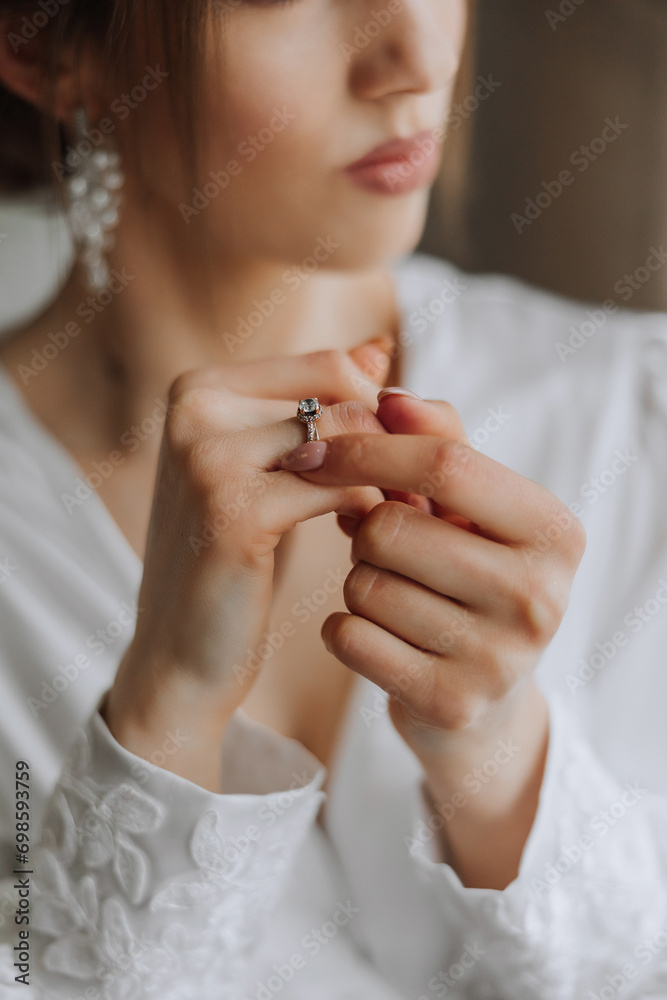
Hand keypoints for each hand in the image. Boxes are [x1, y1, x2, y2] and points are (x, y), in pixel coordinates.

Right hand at [102, 343, 391, 790]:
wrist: (182, 654)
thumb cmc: (234, 560)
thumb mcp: (273, 473)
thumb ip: (319, 406)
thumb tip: (379, 344)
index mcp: (200, 387)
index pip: (330, 367)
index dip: (381, 414)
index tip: (403, 463)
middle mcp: (195, 407)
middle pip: (345, 397)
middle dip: (395, 445)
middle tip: (414, 496)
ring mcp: (207, 455)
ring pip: (348, 437)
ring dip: (389, 478)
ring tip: (395, 517)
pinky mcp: (233, 509)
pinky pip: (342, 486)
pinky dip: (372, 511)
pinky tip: (364, 541)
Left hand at [280, 390, 585, 884]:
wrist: (484, 699)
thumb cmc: (469, 578)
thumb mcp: (471, 509)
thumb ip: (436, 442)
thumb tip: (391, 394)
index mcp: (553, 531)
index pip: (445, 463)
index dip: (366, 449)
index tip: (312, 448)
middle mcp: (540, 596)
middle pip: (391, 528)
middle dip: (364, 530)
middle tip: (383, 547)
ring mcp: (499, 659)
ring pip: (364, 584)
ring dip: (357, 581)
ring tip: (391, 591)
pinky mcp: (450, 704)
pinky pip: (349, 637)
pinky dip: (344, 627)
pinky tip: (376, 633)